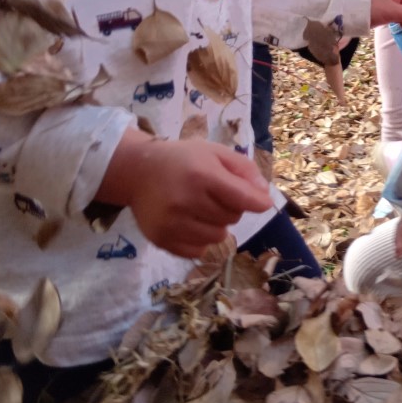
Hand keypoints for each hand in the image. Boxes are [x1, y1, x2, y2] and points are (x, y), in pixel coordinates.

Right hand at [98, 127, 271, 258]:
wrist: (137, 171)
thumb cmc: (182, 159)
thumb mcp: (215, 152)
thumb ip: (244, 170)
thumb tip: (264, 197)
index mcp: (202, 175)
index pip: (242, 198)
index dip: (258, 202)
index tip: (264, 203)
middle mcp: (186, 201)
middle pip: (232, 217)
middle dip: (231, 207)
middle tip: (215, 195)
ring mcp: (172, 224)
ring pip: (218, 237)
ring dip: (218, 224)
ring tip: (203, 208)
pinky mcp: (162, 240)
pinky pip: (199, 250)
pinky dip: (201, 239)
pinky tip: (191, 222)